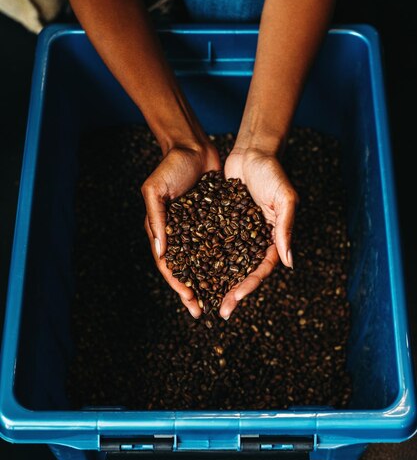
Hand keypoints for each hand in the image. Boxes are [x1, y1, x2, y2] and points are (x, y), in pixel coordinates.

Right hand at [142, 141, 220, 317]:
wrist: (193, 147)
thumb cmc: (170, 167)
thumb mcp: (156, 190)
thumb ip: (156, 219)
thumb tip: (160, 252)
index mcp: (162, 231)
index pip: (168, 265)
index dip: (177, 284)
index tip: (189, 299)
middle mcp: (179, 235)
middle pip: (186, 270)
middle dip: (192, 292)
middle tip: (201, 312)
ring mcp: (197, 230)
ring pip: (203, 263)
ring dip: (208, 283)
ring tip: (218, 301)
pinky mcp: (214, 222)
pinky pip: (219, 246)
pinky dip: (223, 262)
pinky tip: (233, 276)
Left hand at [220, 146, 297, 318]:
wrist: (252, 151)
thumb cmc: (272, 172)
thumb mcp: (284, 198)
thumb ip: (286, 228)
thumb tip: (288, 263)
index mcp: (273, 238)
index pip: (262, 269)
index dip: (250, 286)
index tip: (236, 300)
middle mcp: (255, 240)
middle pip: (243, 272)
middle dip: (233, 293)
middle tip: (220, 312)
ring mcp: (238, 233)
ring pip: (227, 263)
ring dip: (217, 282)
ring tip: (204, 299)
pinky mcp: (222, 223)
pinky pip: (213, 245)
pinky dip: (204, 259)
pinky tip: (191, 271)